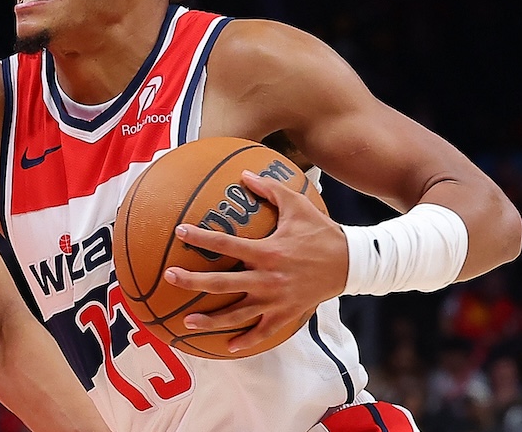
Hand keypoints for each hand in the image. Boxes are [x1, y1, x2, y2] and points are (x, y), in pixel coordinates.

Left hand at [162, 170, 348, 353]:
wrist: (351, 263)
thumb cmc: (320, 231)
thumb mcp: (297, 204)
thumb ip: (269, 189)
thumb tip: (243, 173)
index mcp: (267, 251)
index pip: (226, 244)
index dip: (201, 237)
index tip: (179, 231)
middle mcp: (268, 279)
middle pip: (222, 284)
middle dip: (192, 282)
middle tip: (169, 277)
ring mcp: (276, 301)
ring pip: (237, 315)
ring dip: (210, 320)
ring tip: (186, 323)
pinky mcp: (286, 315)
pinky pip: (263, 333)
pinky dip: (246, 341)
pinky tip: (227, 347)